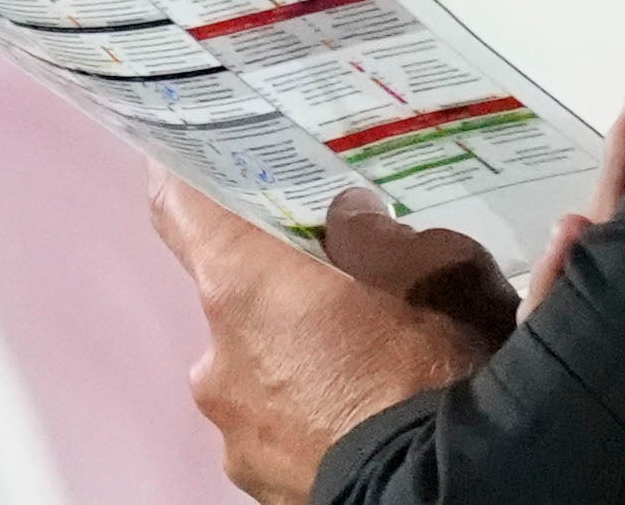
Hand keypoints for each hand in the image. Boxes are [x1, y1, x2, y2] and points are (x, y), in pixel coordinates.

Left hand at [152, 177, 505, 503]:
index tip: (193, 153)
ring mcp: (233, 428)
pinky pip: (280, 428)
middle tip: (342, 277)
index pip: (177, 202)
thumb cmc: (434, 365)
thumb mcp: (431, 261)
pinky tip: (366, 411)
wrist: (447, 489)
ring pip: (259, 366)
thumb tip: (351, 217)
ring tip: (370, 359)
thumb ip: (374, 231)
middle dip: (280, 283)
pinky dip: (313, 414)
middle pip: (232, 292)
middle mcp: (216, 354)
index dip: (185, 173)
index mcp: (241, 280)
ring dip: (301, 356)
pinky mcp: (258, 483)